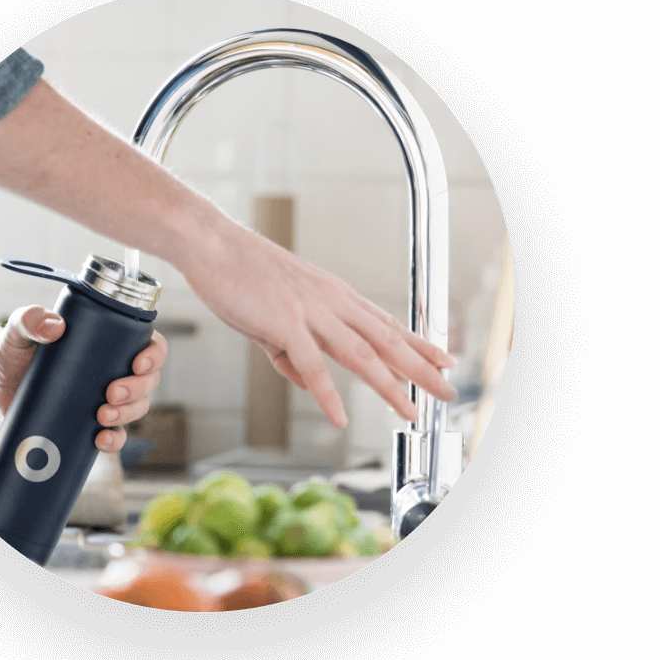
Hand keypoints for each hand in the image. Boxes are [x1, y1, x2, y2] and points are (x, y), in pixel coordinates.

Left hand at [0, 305, 166, 451]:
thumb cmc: (13, 348)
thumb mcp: (20, 328)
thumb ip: (31, 318)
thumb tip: (54, 326)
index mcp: (112, 341)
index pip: (150, 344)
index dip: (154, 355)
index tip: (138, 363)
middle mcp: (115, 369)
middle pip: (148, 381)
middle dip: (137, 390)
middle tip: (111, 393)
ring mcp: (105, 398)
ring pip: (137, 409)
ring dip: (128, 414)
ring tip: (102, 416)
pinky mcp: (89, 423)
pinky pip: (114, 436)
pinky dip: (113, 440)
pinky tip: (100, 440)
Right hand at [182, 223, 456, 427]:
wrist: (211, 243)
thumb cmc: (238, 273)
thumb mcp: (272, 316)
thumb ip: (290, 351)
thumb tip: (305, 382)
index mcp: (332, 295)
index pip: (385, 322)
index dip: (417, 343)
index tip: (442, 358)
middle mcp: (331, 301)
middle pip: (386, 339)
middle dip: (421, 368)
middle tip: (448, 390)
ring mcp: (310, 310)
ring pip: (360, 354)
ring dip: (389, 385)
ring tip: (409, 411)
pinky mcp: (283, 322)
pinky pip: (311, 365)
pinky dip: (327, 393)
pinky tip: (339, 417)